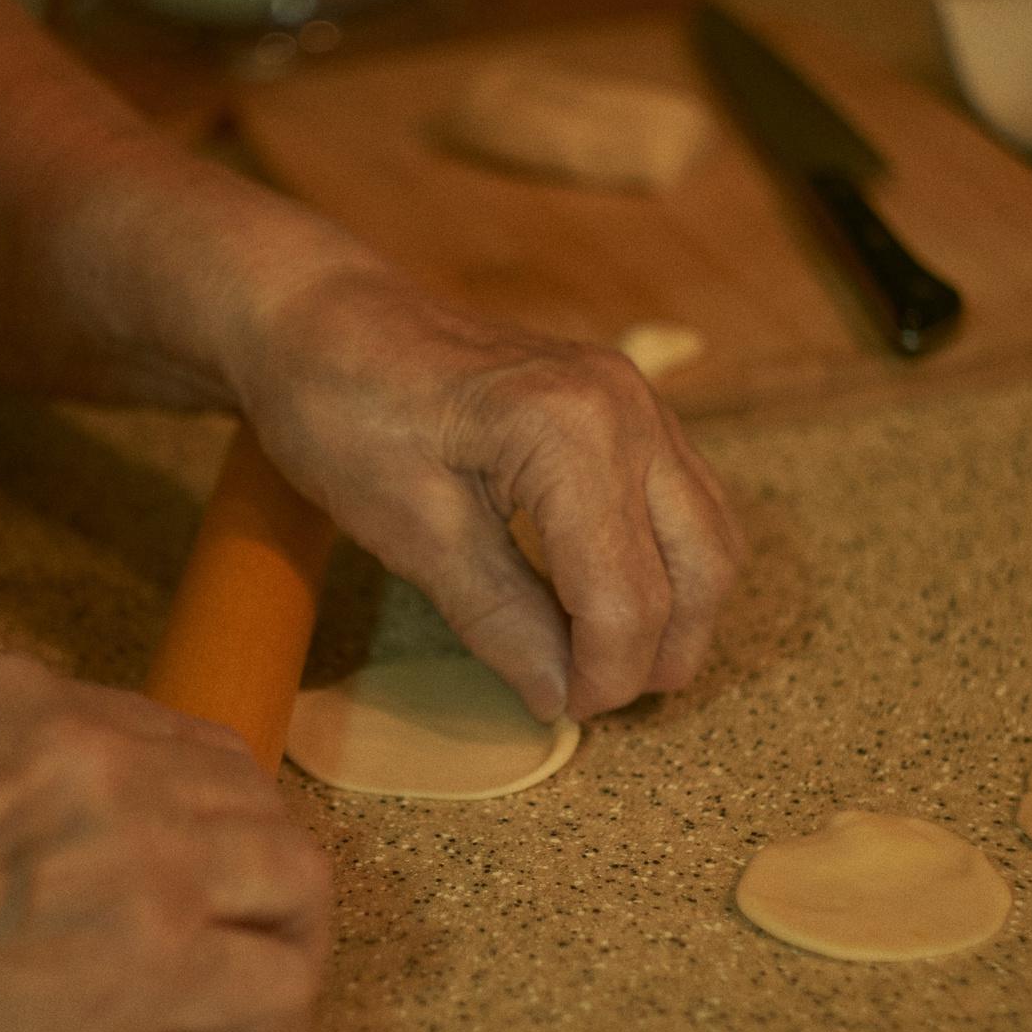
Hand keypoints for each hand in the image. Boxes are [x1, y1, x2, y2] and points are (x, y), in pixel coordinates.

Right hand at [0, 655, 331, 1031]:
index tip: (162, 872)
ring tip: (238, 1017)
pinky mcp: (163, 951)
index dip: (176, 809)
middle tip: (219, 946)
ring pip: (292, 875)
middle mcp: (93, 744)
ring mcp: (141, 841)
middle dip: (246, 871)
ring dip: (283, 948)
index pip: (147, 729)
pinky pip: (275, 984)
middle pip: (240, 790)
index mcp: (11, 697)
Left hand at [237, 257, 745, 722]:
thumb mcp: (412, 531)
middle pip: (700, 566)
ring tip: (609, 663)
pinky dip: (667, 565)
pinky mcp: (627, 408)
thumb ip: (499, 619)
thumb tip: (560, 698)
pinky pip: (686, 502)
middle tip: (593, 698)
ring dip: (677, 612)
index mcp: (572, 432)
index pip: (629, 594)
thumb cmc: (345, 411)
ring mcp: (637, 400)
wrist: (323, 321)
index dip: (605, 674)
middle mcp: (628, 407)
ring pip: (709, 535)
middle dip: (657, 651)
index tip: (564, 710)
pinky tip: (609, 603)